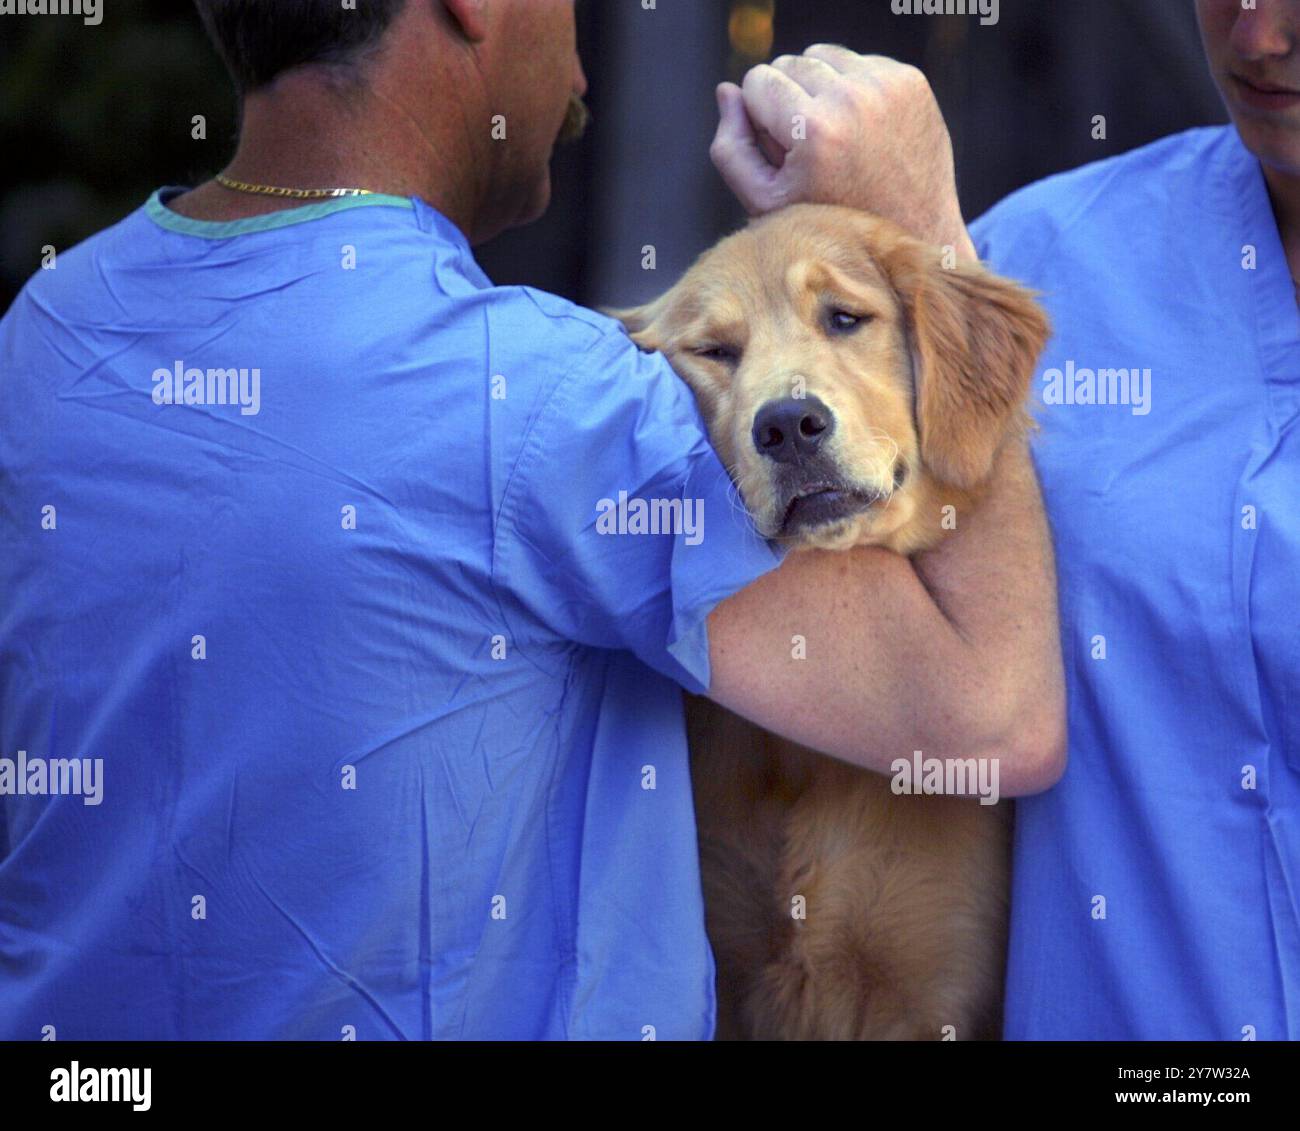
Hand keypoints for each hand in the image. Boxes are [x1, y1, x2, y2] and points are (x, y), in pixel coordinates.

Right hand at [710, 46, 973, 256]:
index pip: (757, 80)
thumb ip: (731, 148)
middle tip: (809, 150)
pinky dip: (851, 89)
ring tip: (831, 138)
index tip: (781, 152)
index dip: (758, 116)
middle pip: (789, 62)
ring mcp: (888, 86)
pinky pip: (859, 63)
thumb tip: (727, 89)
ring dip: (817, 89)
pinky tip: (860, 130)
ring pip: (823, 56)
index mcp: (815, 129)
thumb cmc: (827, 225)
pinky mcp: (911, 81)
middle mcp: (854, 99)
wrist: (906, 237)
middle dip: (787, 100)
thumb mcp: (763, 202)